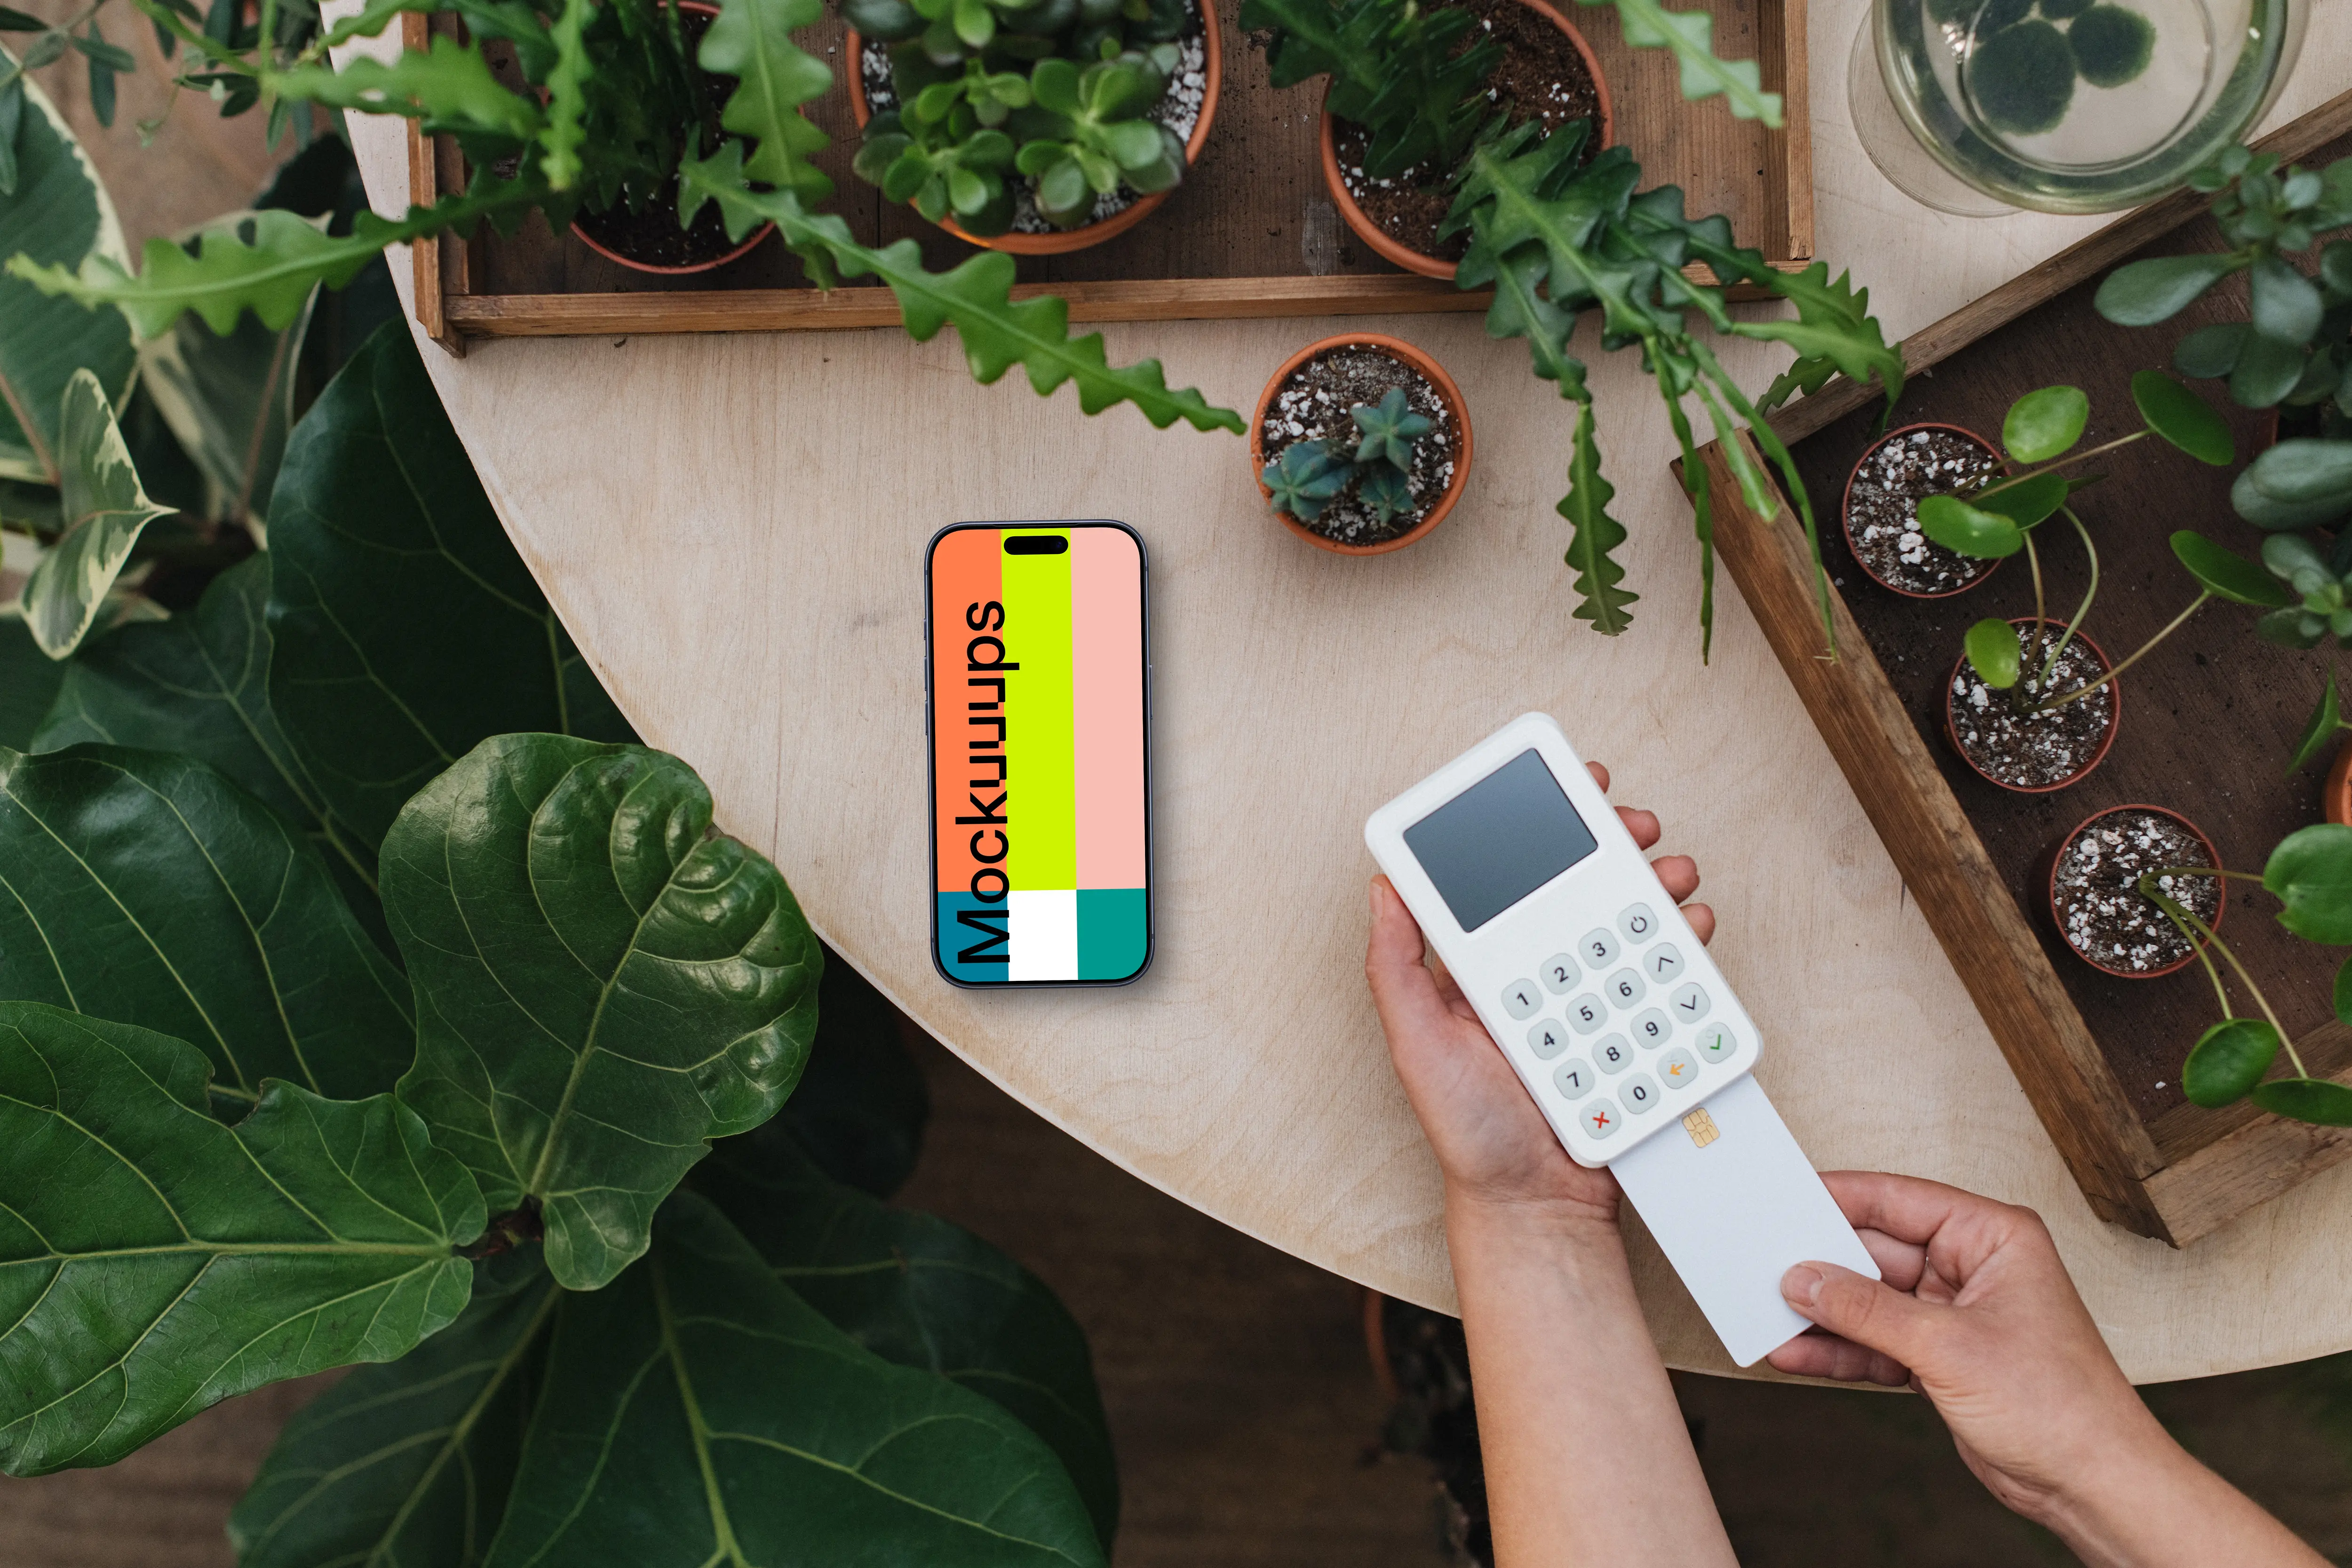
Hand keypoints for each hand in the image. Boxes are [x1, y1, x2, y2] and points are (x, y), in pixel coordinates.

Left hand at [1365, 762, 1712, 1224]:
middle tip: (1634, 822)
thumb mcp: (1414, 1044)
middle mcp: (1535, 973)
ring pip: (1625, 920)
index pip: (1505, 879)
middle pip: (1576, 887)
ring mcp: (1587, 998)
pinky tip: (1691, 923)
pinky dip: (1683, 940)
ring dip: (1654, 881)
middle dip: (1610, 843)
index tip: (1566, 788)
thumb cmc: (1467, 1132)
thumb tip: (1381, 887)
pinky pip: (1661, 973)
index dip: (1533, 829)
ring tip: (1671, 867)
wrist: (1535, 1206)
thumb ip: (1394, 968)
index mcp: (1481, 967)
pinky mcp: (1630, 1026)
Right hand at [1768, 1173, 2158, 1518]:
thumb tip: (1805, 1280)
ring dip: (1823, 1313)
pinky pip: (1875, 1342)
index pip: (1900, 1201)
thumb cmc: (2060, 1405)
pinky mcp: (1939, 1358)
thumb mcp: (1949, 1347)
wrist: (2091, 1483)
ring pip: (1869, 1300)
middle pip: (1876, 1251)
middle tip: (1763, 1263)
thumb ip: (1868, 1310)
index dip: (1840, 1197)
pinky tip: (1797, 1353)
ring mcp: (1954, 1314)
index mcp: (1993, 1238)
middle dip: (1822, 1264)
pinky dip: (1839, 1350)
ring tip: (1768, 1313)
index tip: (1786, 1197)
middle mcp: (1972, 1268)